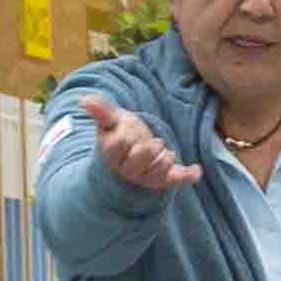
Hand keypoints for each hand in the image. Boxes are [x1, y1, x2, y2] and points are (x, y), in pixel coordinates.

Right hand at [81, 95, 198, 192]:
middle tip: (155, 142)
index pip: (116, 147)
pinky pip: (176, 180)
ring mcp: (146, 176)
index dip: (124, 137)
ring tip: (167, 152)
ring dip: (166, 160)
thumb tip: (84, 100)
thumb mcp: (111, 121)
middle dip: (148, 150)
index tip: (128, 130)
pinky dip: (188, 176)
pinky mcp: (163, 179)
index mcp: (112, 154)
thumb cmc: (120, 134)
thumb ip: (101, 111)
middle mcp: (128, 169)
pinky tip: (196, 170)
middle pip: (138, 163)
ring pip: (157, 173)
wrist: (131, 155)